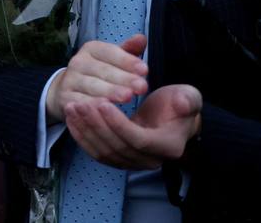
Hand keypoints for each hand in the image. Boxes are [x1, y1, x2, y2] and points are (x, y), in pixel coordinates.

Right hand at [46, 34, 148, 122]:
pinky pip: (80, 102)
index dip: (127, 61)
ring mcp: (70, 80)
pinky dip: (93, 105)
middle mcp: (78, 62)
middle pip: (103, 70)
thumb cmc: (98, 73)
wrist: (67, 89)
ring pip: (92, 86)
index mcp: (91, 49)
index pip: (110, 52)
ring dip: (110, 92)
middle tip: (142, 87)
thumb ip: (128, 51)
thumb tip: (142, 38)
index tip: (145, 70)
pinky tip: (106, 109)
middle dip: (124, 79)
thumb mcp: (112, 60)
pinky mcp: (65, 98)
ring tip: (128, 97)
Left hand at [64, 83, 202, 169]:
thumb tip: (184, 103)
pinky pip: (97, 153)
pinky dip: (82, 137)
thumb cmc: (180, 105)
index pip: (138, 140)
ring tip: (72, 108)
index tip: (102, 103)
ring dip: (86, 130)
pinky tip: (71, 119)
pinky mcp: (120, 159)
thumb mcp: (189, 97)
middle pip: (117, 147)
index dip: (118, 124)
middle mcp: (150, 160)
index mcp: (167, 146)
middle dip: (96, 125)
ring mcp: (133, 162)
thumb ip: (188, 101)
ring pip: (104, 152)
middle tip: (80, 103)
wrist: (174, 118)